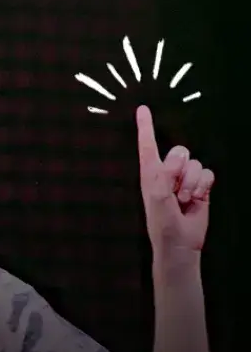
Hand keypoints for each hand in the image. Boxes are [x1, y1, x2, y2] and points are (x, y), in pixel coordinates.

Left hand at [136, 105, 214, 266]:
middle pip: (180, 151)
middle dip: (181, 170)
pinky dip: (204, 186)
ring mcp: (185, 178)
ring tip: (184, 200)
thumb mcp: (157, 197)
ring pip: (195, 164)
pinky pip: (208, 173)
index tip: (142, 109)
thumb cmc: (162, 222)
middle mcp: (167, 172)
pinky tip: (196, 199)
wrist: (180, 242)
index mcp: (150, 172)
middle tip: (175, 191)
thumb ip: (164, 174)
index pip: (148, 145)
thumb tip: (177, 158)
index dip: (145, 127)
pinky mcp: (201, 186)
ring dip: (192, 183)